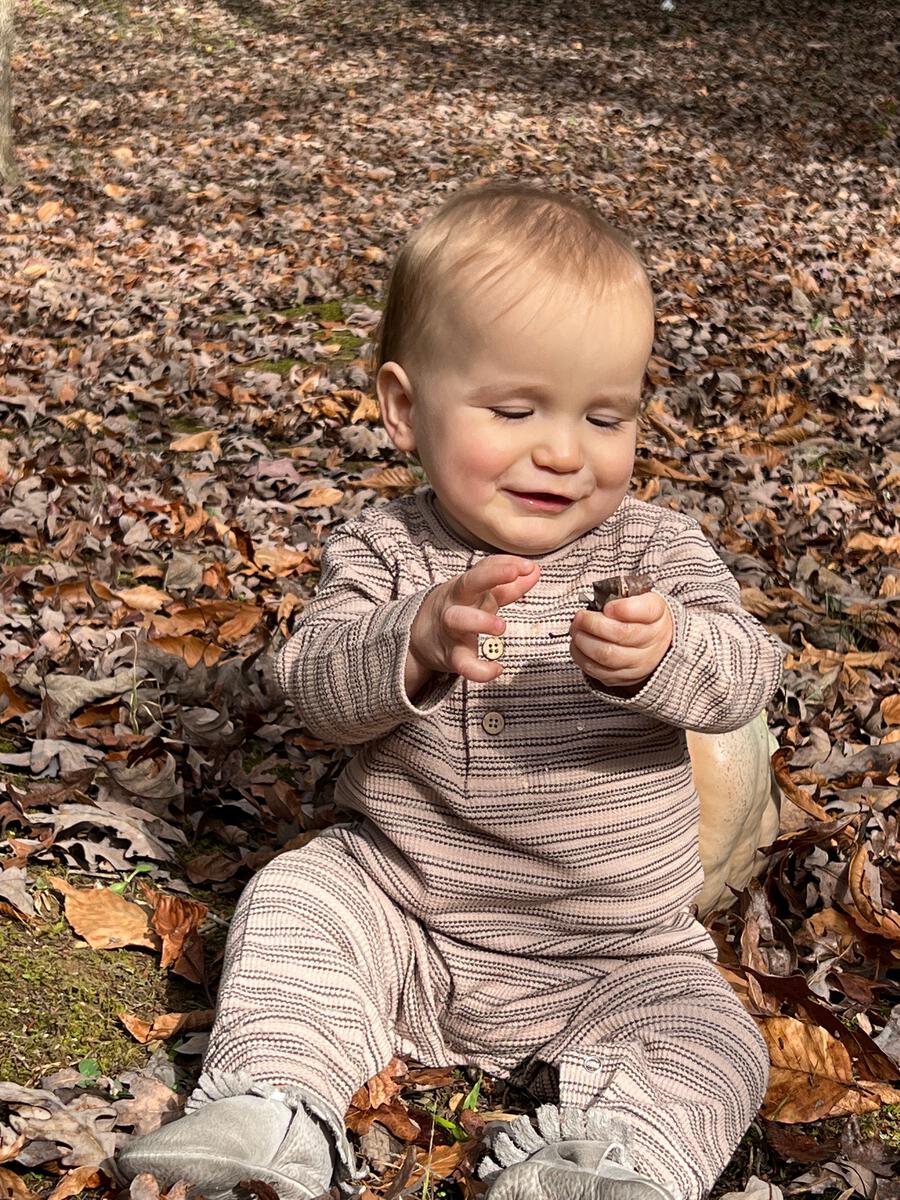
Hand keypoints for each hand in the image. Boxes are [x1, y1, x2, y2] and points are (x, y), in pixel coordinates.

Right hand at [406, 556, 540, 694]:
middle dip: (490, 576)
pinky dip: (478, 669)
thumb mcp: (479, 597)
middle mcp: (457, 603)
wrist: (417, 638)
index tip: (528, 566)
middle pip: (468, 583)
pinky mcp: (452, 655)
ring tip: (500, 626)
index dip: (504, 564)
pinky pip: (463, 663)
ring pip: (458, 620)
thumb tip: (534, 571)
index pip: (484, 568)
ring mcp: (452, 629)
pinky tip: (497, 669)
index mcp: (466, 587)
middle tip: (514, 575)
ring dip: (480, 620)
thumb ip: (507, 586)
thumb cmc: (458, 611)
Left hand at [569, 590, 673, 692]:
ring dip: (584, 640)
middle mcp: (652, 641)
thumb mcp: (639, 599)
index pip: (647, 610)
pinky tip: (578, 643)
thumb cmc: (639, 617)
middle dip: (593, 623)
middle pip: (622, 634)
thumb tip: (601, 600)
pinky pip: (596, 669)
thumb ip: (622, 595)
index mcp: (657, 615)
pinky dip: (580, 655)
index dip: (624, 608)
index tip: (608, 606)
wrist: (651, 646)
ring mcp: (638, 663)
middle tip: (581, 616)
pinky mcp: (620, 677)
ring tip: (577, 629)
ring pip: (606, 655)